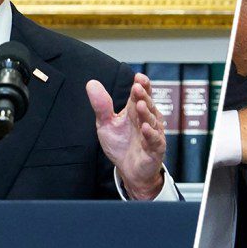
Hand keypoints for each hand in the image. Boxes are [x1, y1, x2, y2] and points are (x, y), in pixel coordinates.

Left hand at [87, 73, 165, 199]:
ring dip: (146, 112)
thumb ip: (101, 105)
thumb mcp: (106, 123)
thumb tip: (91, 83)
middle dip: (143, 96)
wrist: (128, 170)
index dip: (141, 85)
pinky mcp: (155, 149)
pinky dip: (150, 134)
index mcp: (135, 111)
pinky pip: (155, 140)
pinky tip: (145, 127)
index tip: (138, 77)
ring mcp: (152, 133)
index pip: (140, 94)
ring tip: (140, 105)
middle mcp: (146, 120)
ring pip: (152, 120)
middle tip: (138, 87)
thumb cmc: (120, 145)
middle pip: (148, 104)